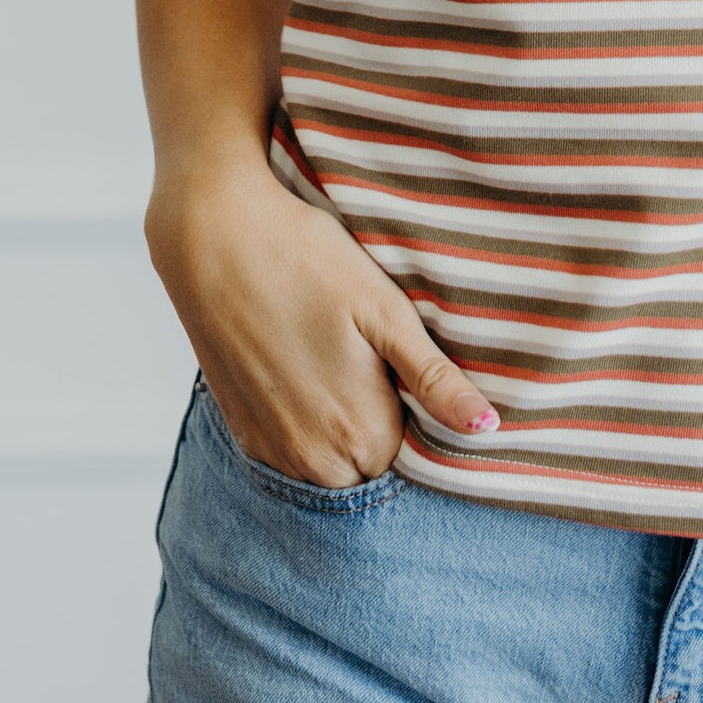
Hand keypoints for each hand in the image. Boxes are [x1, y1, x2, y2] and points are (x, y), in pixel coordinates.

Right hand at [146, 160, 500, 486]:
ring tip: (339, 355)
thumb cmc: (307, 261)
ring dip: (344, 427)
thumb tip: (488, 427)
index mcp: (361, 435)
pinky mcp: (241, 431)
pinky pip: (292, 450)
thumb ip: (435, 380)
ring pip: (332, 462)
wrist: (214, 237)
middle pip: (374, 464)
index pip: (418, 455)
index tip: (410, 365)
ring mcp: (271, 450)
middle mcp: (313, 461)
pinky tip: (304, 364)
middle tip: (373, 354)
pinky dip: (306, 422)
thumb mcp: (385, 311)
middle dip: (385, 423)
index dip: (421, 410)